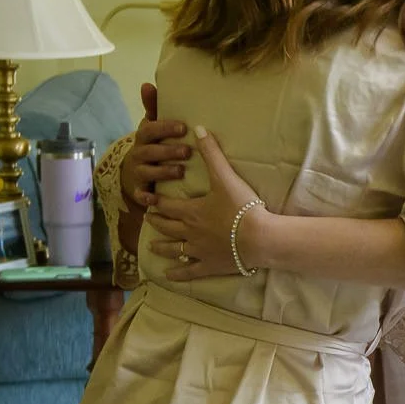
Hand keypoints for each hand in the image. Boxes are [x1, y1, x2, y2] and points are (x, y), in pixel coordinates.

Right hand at [124, 82, 190, 210]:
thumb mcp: (152, 126)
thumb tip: (147, 84)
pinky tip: (154, 199)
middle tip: (187, 151)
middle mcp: (138, 154)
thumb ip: (152, 107)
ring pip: (148, 172)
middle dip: (168, 151)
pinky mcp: (138, 190)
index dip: (165, 128)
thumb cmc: (152, 145)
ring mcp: (137, 172)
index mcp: (144, 137)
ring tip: (181, 171)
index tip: (184, 127)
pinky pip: (140, 195)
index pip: (150, 129)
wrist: (133, 173)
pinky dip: (146, 197)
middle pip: (150, 152)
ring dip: (163, 172)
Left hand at [144, 129, 263, 281]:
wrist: (259, 238)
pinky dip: (177, 273)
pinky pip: (188, 272)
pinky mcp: (209, 266)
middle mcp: (189, 232)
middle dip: (156, 221)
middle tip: (148, 218)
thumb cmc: (243, 207)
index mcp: (191, 211)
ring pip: (173, 249)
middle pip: (167, 226)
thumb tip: (198, 128)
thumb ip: (212, 153)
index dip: (155, 201)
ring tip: (152, 246)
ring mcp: (198, 251)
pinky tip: (169, 275)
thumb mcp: (226, 177)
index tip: (145, 198)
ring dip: (161, 246)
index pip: (167, 205)